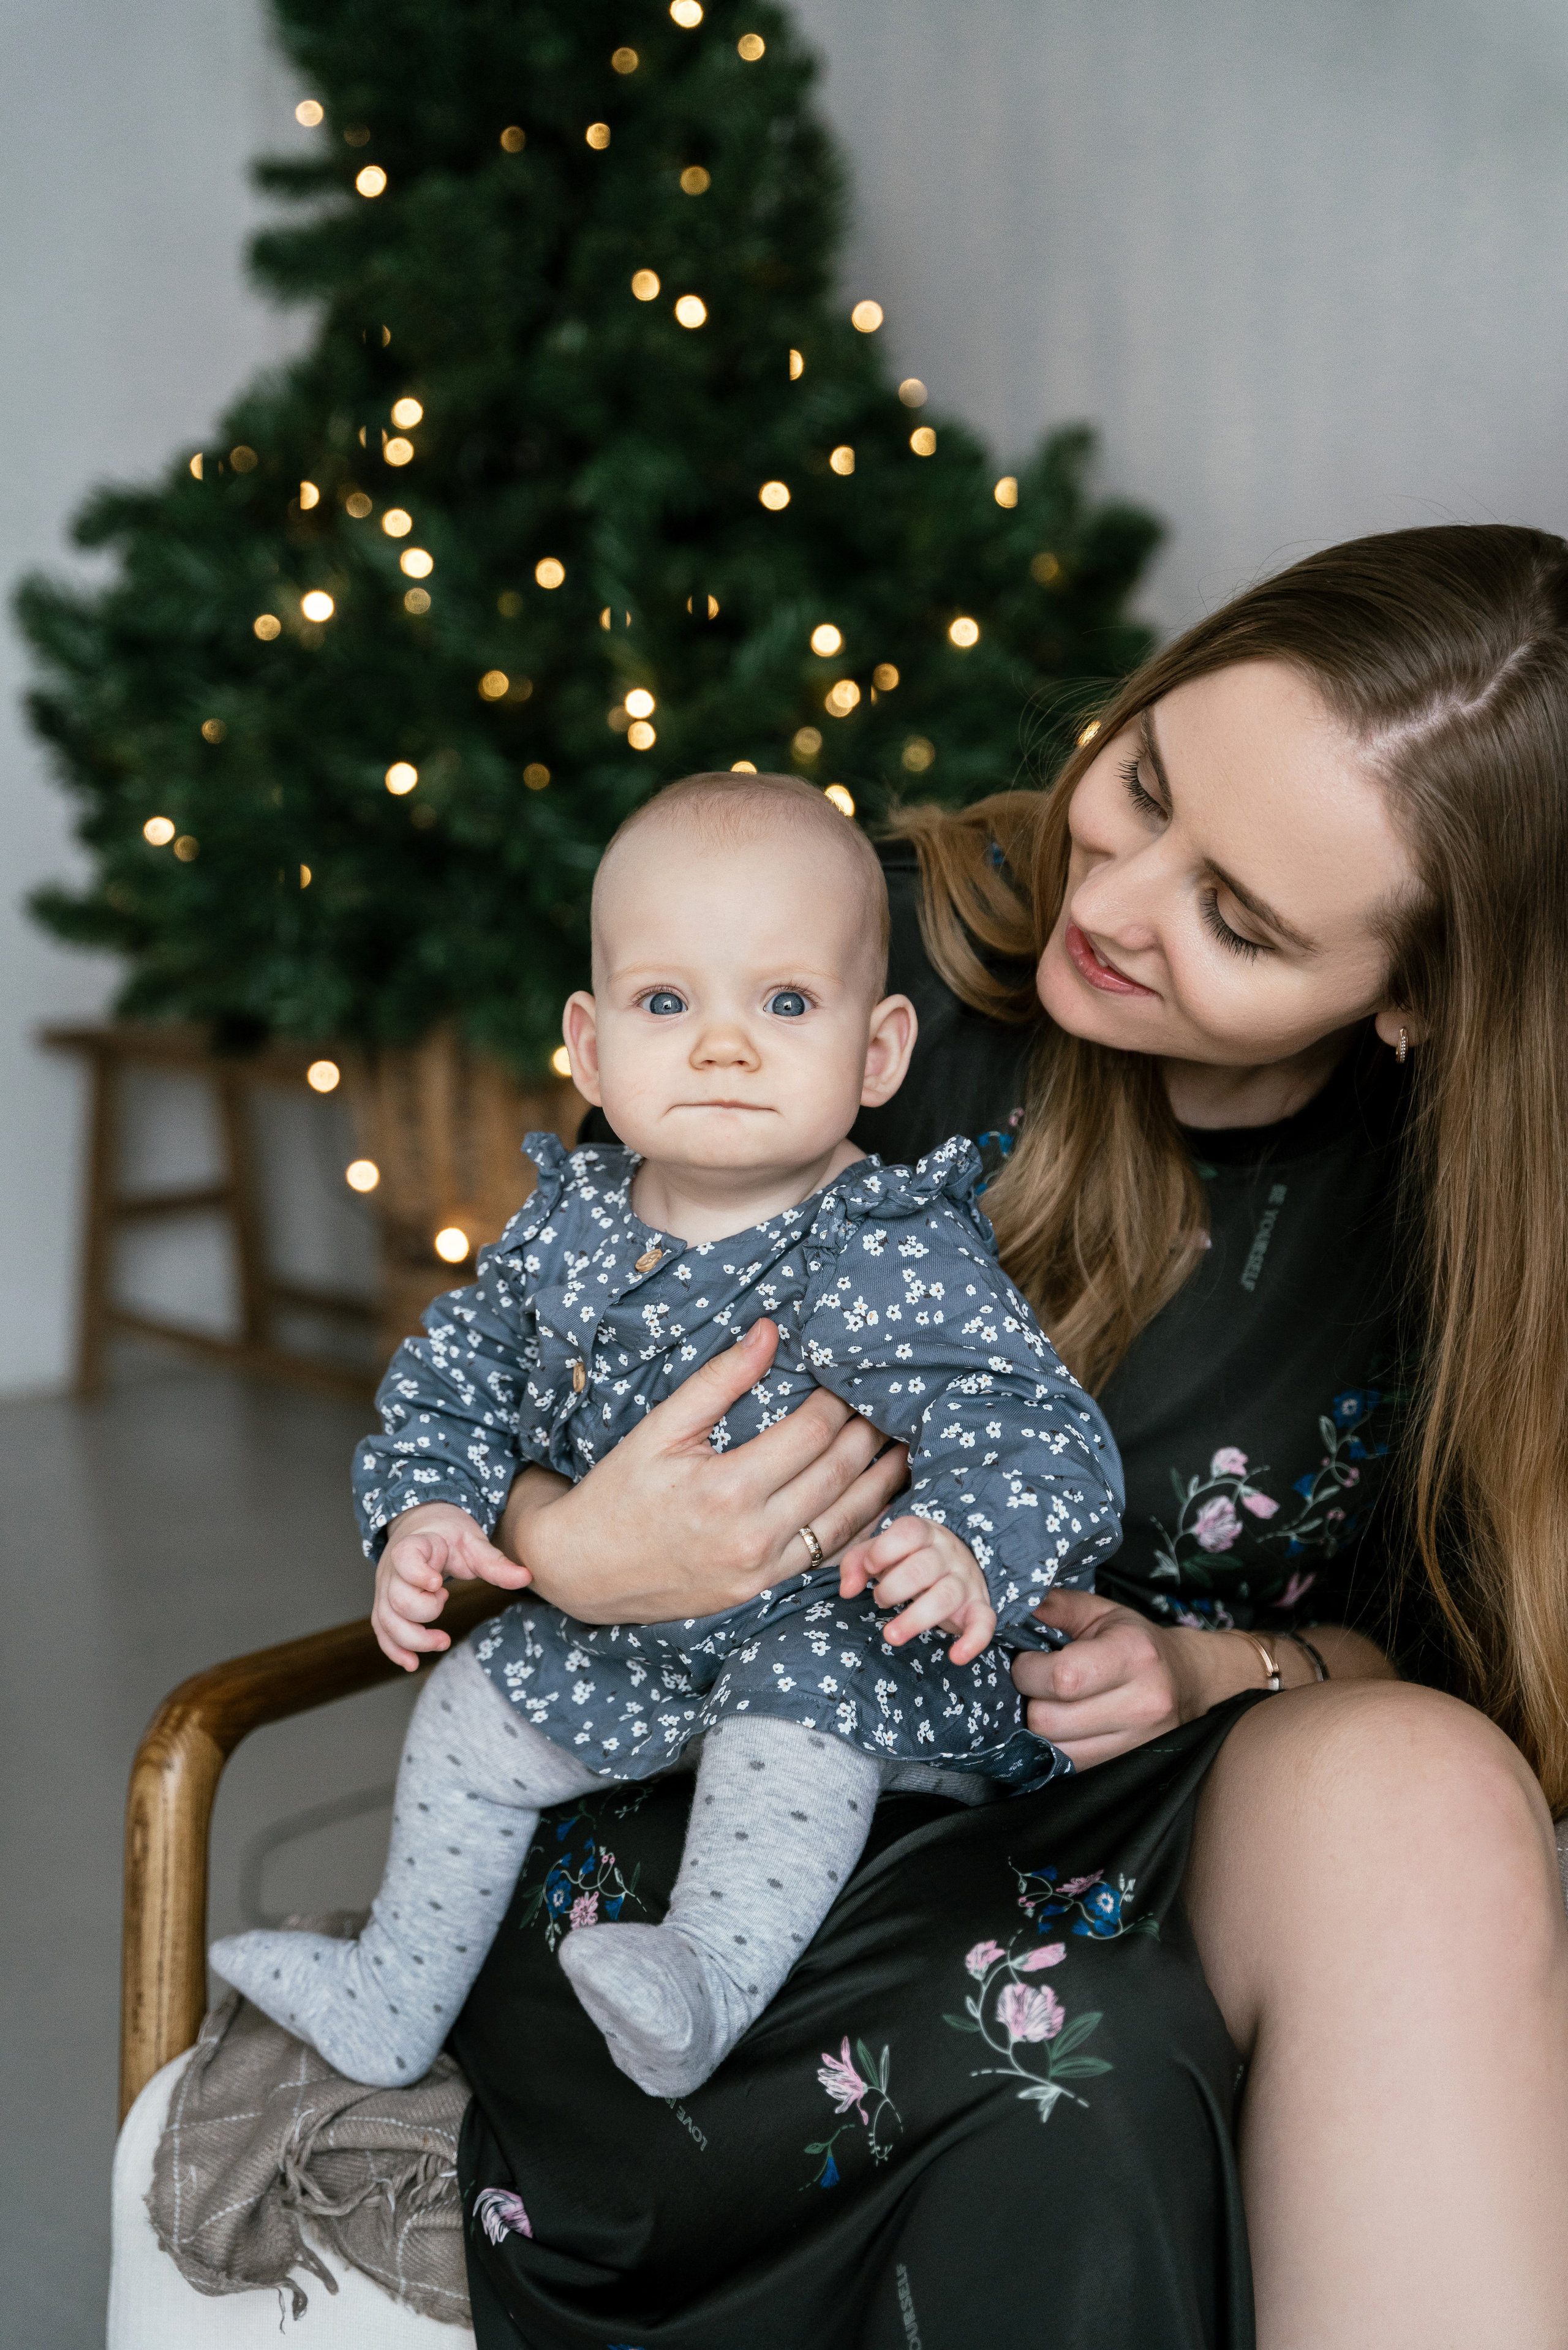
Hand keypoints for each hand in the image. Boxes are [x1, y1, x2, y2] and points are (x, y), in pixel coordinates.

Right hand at [371, 1500, 530, 1670]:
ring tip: (442, 1641)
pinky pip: (382, 1630)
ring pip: (387, 1620)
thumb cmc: (448, 1534)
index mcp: (413, 1546)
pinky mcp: (386, 1605)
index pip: (404, 1558)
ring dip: (412, 1639)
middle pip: (397, 1598)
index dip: (417, 1574)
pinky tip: (411, 1663)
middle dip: (425, 1611)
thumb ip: (495, 1563)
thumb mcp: (473, 1542)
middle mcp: (392, 1570)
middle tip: (445, 1602)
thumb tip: (526, 1577)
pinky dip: (394, 1649)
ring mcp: (386, 1590)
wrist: (424, 1527)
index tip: (439, 1583)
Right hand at [496, 1319, 910, 1624]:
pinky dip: (860, 1525)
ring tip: (903, 1447)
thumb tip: (770, 1332)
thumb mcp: (661, 1429)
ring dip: (882, 1481)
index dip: (839, 1401)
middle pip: (839, 1473)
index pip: (812, 1433)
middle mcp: (753, 1533)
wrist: (583, 1568)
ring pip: (846, 1519)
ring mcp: (762, 1568)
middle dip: (870, 1434)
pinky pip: (827, 1555)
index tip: (851, 1377)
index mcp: (728, 1487)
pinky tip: (876, 1500)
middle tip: (891, 1405)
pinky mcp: (761, 1589)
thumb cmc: (618, 1491)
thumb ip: (719, 1380)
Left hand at [839, 1517, 996, 1664]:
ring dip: (915, 1619)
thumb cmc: (908, 1559)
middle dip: (892, 1588)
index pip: (909, 1532)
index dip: (884, 1550)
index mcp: (924, 1533)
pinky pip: (984, 1622)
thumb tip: (847, 1591)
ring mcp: (965, 1581)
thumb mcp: (881, 1553)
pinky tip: (956, 1657)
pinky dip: (974, 1641)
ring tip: (890, 1636)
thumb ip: (857, 1563)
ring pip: (946, 1597)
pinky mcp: (978, 1607)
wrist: (958, 1563)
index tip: (870, 1567)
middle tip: (880, 1600)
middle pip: (923, 1568)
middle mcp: (948, 1554)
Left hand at [1012, 1587, 1314, 1768]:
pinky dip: (1058, 1747)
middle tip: (1037, 1684)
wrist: (1186, 1681)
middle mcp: (1142, 1703)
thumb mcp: (1100, 1612)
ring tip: (1054, 1703)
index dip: (1028, 1671)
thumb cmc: (1135, 1642)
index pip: (1062, 1678)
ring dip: (1042, 1728)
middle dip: (1030, 1700)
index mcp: (1134, 1654)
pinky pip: (1071, 1765)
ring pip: (1056, 1749)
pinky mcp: (1129, 1766)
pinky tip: (1067, 1725)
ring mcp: (1138, 1742)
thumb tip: (1007, 1609)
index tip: (1027, 1661)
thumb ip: (1055, 1607)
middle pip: (1050, 1720)